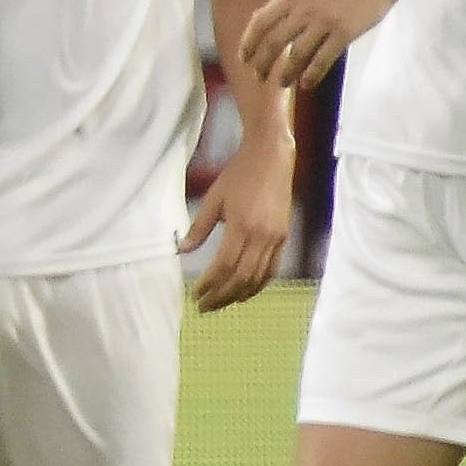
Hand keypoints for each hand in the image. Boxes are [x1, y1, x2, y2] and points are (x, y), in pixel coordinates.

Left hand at [181, 134, 292, 310]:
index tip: (195, 294)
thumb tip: (182, 250)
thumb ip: (198, 228)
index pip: (223, 266)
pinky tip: (244, 291)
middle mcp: (262, 236)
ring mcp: (276, 238)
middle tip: (204, 307)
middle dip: (221, 296)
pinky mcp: (284, 237)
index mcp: (242, 226)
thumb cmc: (239, 175)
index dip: (209, 284)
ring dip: (238, 294)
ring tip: (220, 303)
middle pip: (241, 278)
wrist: (271, 158)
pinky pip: (272, 269)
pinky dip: (258, 284)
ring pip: (258, 278)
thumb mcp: (213, 199)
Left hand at [240, 0, 403, 89]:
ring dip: (286, 73)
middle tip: (259, 77)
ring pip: (296, 55)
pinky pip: (322, 60)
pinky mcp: (345, 32)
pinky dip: (311, 75)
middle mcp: (304, 8)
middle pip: (273, 42)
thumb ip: (289, 1)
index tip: (244, 58)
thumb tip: (264, 17)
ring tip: (282, 84)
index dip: (248, 43)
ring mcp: (324, 21)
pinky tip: (306, 84)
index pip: (260, 22)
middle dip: (263, 63)